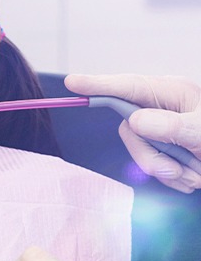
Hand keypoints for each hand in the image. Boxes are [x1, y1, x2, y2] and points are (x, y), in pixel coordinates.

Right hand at [65, 73, 200, 192]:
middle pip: (129, 129)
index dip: (97, 85)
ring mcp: (162, 129)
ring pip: (139, 151)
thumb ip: (172, 126)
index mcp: (170, 92)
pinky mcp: (166, 147)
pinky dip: (173, 178)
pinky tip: (193, 177)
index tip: (72, 83)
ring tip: (194, 176)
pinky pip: (152, 165)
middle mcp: (161, 108)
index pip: (126, 87)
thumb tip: (134, 121)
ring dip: (166, 170)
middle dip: (149, 156)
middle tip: (177, 172)